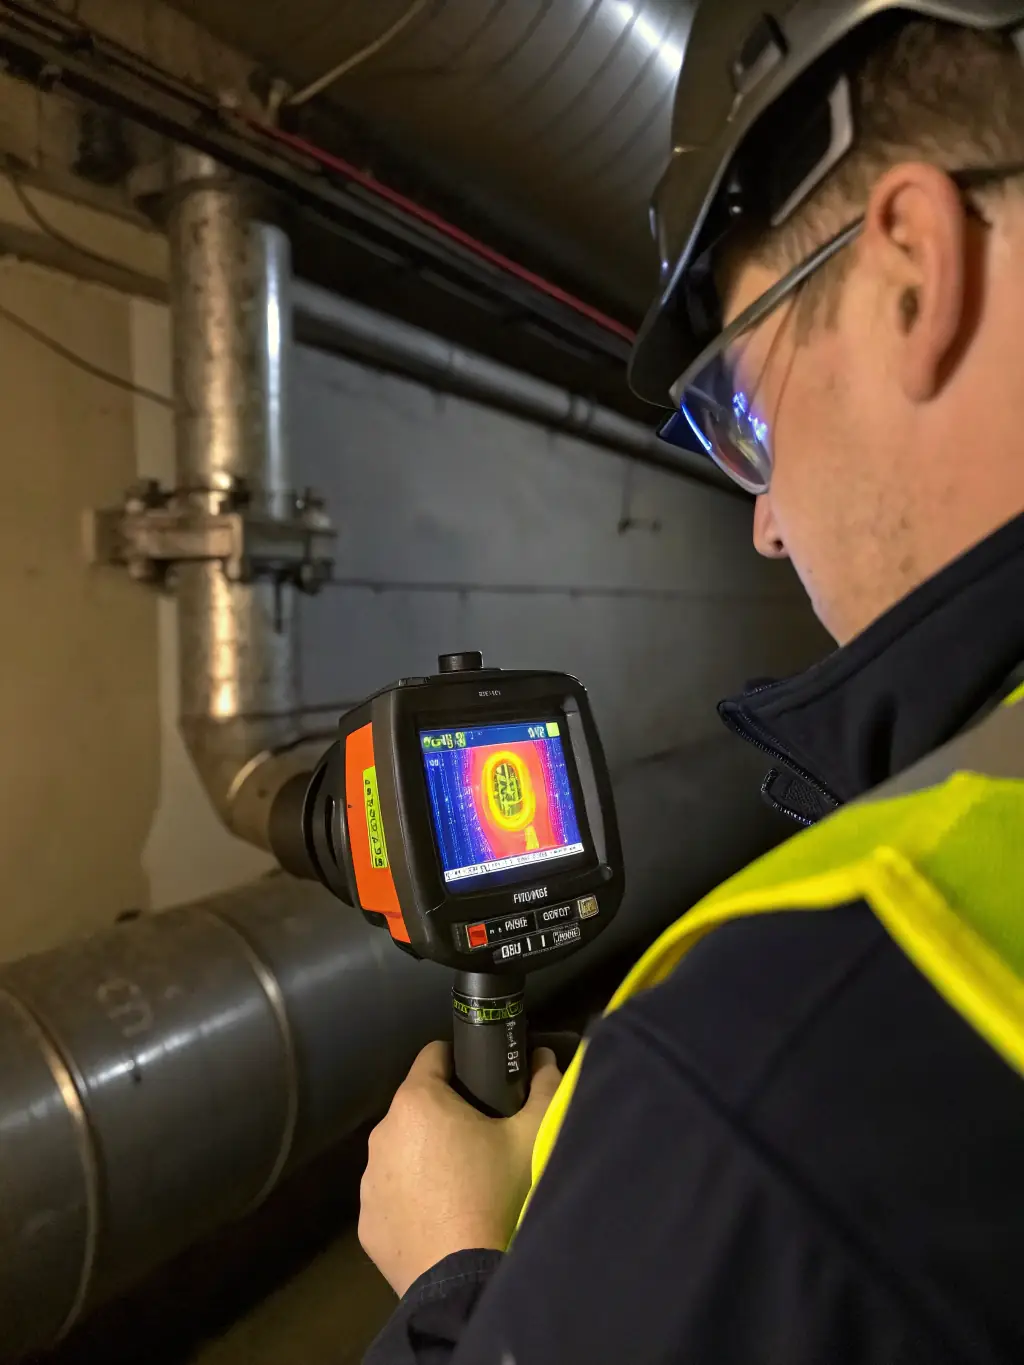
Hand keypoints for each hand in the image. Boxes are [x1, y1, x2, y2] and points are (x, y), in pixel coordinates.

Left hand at [359, 1042, 561, 1296]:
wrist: (467, 1280)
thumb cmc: (498, 1194)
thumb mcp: (533, 1135)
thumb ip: (544, 1086)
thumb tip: (543, 1057)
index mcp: (417, 1101)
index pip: (433, 1056)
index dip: (460, 1061)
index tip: (481, 1081)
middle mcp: (383, 1133)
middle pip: (417, 1107)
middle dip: (444, 1114)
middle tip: (481, 1138)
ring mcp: (370, 1180)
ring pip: (401, 1152)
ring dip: (424, 1157)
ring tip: (462, 1183)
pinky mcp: (367, 1222)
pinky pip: (392, 1196)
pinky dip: (412, 1198)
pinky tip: (441, 1217)